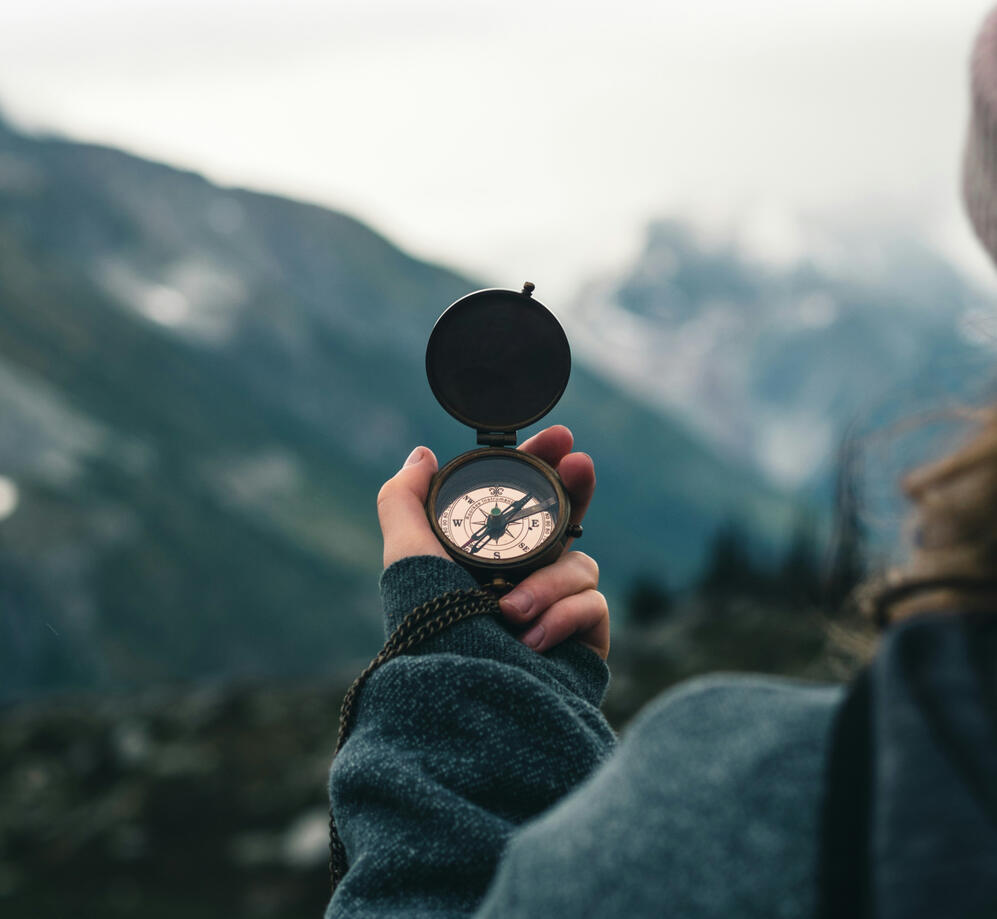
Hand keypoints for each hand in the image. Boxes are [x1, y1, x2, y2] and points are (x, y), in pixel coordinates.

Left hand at [377, 425, 606, 657]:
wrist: (463, 702)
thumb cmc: (431, 631)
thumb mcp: (406, 557)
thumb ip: (404, 500)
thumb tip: (422, 454)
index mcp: (486, 558)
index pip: (523, 501)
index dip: (542, 465)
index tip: (558, 436)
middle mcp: (522, 579)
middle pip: (566, 520)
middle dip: (576, 488)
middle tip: (580, 463)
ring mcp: (555, 609)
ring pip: (578, 563)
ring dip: (547, 582)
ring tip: (510, 613)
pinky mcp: (582, 639)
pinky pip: (593, 604)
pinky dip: (562, 616)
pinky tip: (532, 641)